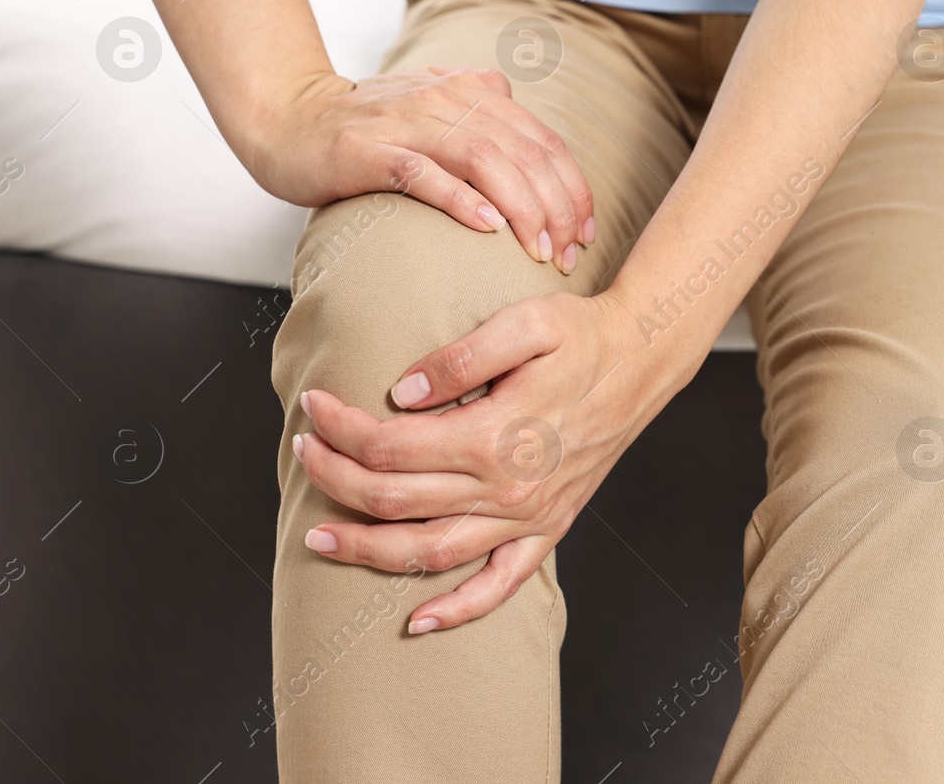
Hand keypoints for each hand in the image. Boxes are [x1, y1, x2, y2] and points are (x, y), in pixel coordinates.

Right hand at [243, 67, 594, 272]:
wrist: (289, 118)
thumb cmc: (369, 129)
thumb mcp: (437, 112)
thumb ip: (484, 116)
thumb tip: (529, 135)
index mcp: (473, 93)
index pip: (544, 141)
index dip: (574, 189)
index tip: (585, 234)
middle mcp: (448, 100)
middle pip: (524, 153)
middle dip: (557, 208)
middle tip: (567, 255)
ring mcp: (408, 123)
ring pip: (486, 160)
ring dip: (522, 209)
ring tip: (538, 250)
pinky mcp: (370, 149)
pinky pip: (424, 173)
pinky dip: (461, 200)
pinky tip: (487, 229)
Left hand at [293, 290, 694, 630]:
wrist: (641, 360)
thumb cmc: (582, 335)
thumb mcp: (526, 322)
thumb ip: (460, 357)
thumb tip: (404, 393)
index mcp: (494, 435)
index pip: (389, 446)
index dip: (340, 429)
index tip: (313, 406)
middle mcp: (506, 488)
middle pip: (395, 501)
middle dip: (335, 478)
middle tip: (302, 453)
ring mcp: (527, 516)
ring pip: (429, 552)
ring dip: (367, 550)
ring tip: (320, 535)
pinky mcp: (547, 529)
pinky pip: (498, 585)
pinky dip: (457, 611)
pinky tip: (418, 621)